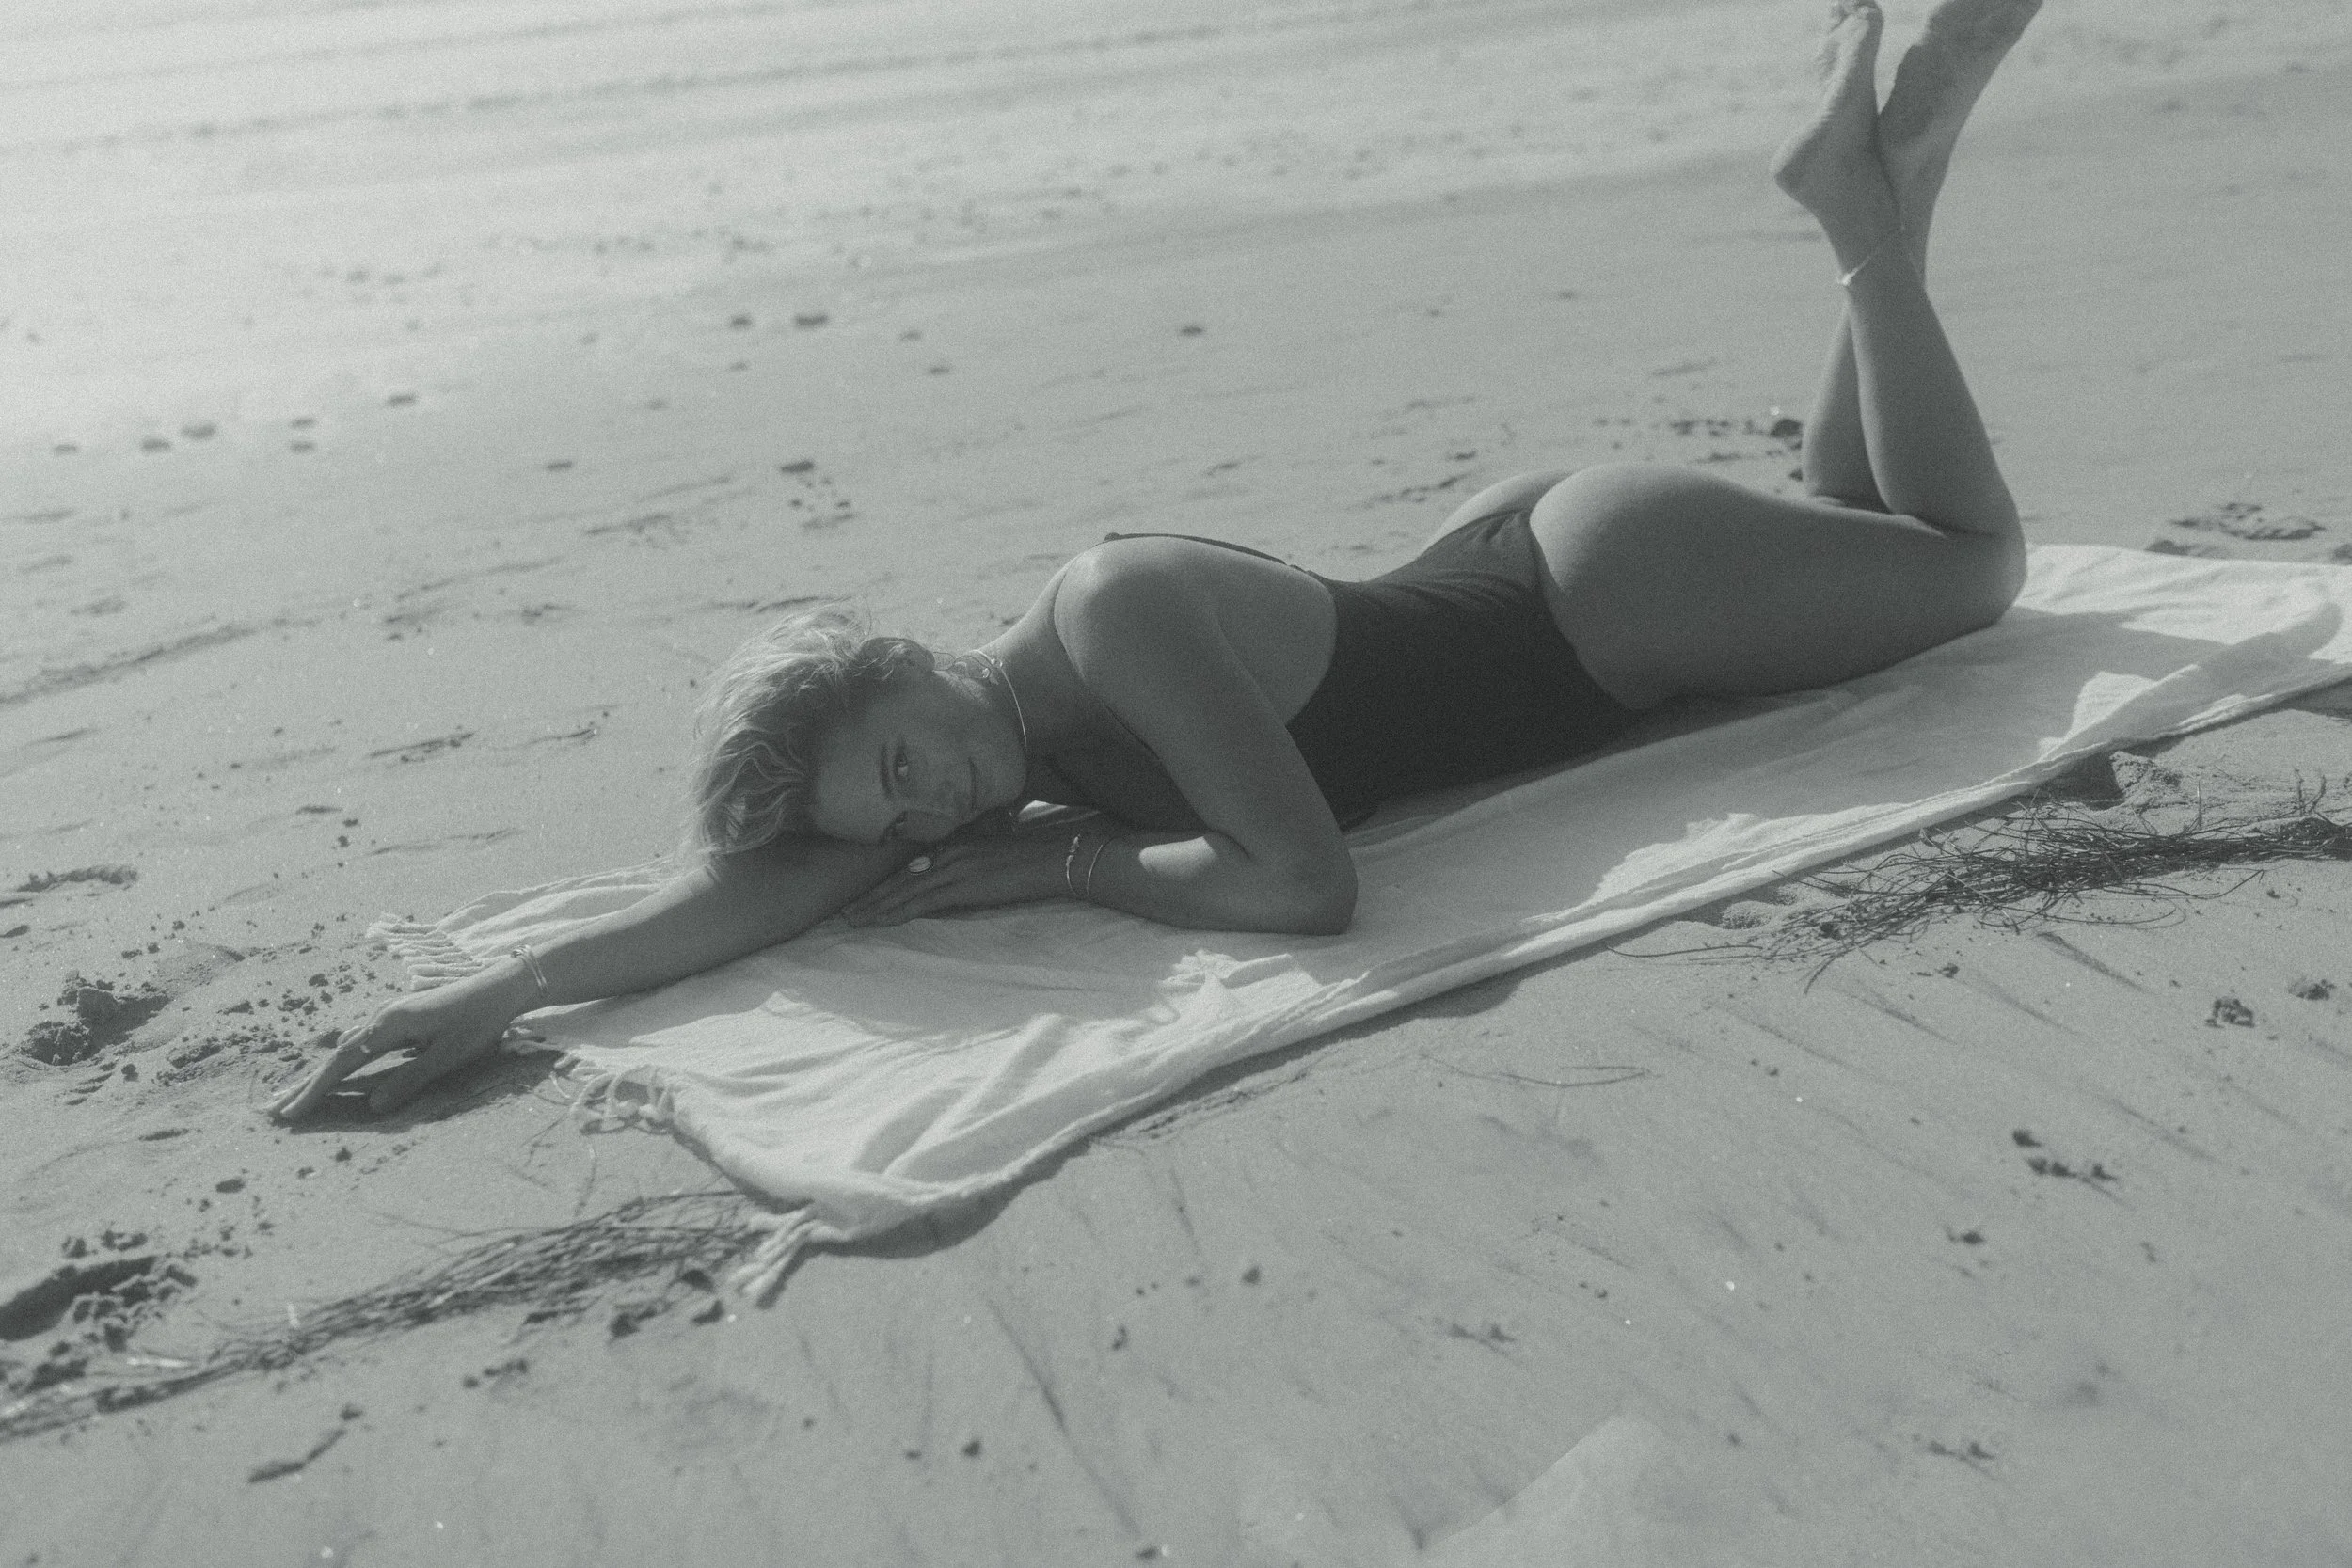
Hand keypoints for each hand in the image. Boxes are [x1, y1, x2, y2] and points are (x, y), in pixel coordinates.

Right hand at [268, 975, 521, 1120]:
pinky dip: (342, 1060)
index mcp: (388, 1026)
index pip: (341, 1065)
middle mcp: (380, 1017)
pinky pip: (360, 1041)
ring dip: (320, 1072)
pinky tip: (334, 1071)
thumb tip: (373, 1107)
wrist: (500, 987)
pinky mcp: (398, 1016)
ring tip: (296, 1095)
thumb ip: (410, 1080)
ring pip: (345, 1048)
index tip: (291, 1113)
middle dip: (305, 1084)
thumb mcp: (447, 1057)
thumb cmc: (478, 1023)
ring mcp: (388, 1014)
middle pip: (335, 1056)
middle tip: (275, 1109)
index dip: (314, 1091)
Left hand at [840, 832, 1070, 926]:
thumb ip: (971, 868)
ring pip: (904, 890)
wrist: (1054, 859)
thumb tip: (956, 887)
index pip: (911, 866)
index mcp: (955, 845)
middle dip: (871, 895)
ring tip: (852, 920)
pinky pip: (921, 902)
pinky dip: (896, 912)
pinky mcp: (962, 885)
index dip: (886, 882)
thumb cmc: (1033, 860)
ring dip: (875, 907)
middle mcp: (949, 852)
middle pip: (900, 877)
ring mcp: (953, 868)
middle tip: (845, 910)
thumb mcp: (994, 859)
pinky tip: (879, 921)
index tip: (865, 894)